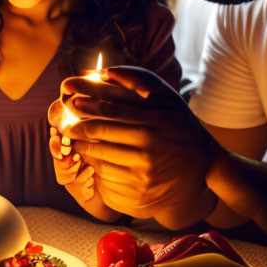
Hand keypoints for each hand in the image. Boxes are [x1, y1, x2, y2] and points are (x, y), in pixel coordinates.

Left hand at [49, 65, 218, 228]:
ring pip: (98, 156)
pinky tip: (91, 159)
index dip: (86, 103)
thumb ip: (136, 80)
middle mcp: (149, 147)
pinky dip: (93, 167)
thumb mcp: (165, 97)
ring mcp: (144, 173)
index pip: (110, 110)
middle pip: (100, 133)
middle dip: (76, 127)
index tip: (70, 99)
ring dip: (81, 147)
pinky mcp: (138, 194)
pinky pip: (105, 178)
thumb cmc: (178, 126)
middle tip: (65, 123)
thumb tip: (103, 71)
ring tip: (75, 140)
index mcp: (153, 121)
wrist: (201, 169)